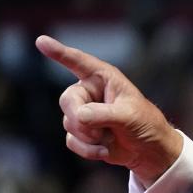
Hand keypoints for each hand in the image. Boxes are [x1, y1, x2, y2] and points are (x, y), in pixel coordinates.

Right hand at [35, 35, 182, 183]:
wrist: (150, 151)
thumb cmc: (146, 125)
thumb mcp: (130, 116)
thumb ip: (104, 114)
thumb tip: (79, 116)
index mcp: (104, 78)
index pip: (78, 62)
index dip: (59, 52)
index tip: (41, 41)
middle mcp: (90, 92)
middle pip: (68, 100)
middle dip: (81, 119)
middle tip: (100, 131)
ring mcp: (83, 112)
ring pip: (69, 123)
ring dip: (91, 136)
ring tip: (111, 137)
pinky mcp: (81, 132)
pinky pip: (72, 140)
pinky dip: (88, 149)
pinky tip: (106, 150)